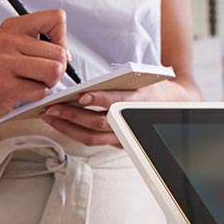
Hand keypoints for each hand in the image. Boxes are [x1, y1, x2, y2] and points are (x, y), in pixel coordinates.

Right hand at [0, 10, 71, 125]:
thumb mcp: (17, 48)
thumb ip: (44, 45)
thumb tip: (67, 55)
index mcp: (14, 26)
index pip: (56, 18)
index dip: (61, 40)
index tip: (48, 53)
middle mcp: (7, 40)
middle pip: (60, 53)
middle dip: (57, 70)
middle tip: (38, 76)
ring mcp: (4, 62)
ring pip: (54, 71)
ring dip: (48, 83)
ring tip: (30, 83)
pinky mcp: (4, 85)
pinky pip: (40, 91)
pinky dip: (36, 96)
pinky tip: (20, 93)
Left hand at [40, 81, 195, 147]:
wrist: (173, 108)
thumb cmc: (154, 90)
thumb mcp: (143, 80)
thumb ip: (121, 83)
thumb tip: (87, 88)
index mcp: (141, 102)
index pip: (119, 103)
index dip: (101, 100)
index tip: (83, 95)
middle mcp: (131, 123)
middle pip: (98, 124)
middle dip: (72, 116)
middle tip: (52, 107)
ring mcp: (124, 137)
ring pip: (92, 137)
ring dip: (67, 127)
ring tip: (50, 116)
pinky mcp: (117, 143)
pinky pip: (93, 140)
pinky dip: (74, 132)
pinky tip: (60, 123)